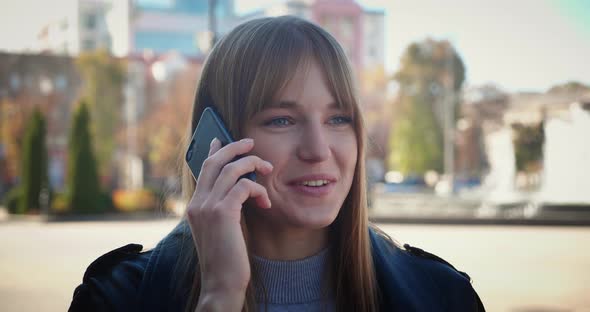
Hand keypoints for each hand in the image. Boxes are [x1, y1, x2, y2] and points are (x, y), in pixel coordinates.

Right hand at [187, 138, 272, 310]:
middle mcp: (197, 203)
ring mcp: (207, 207)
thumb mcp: (223, 229)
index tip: (221, 139)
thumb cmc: (227, 259)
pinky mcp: (222, 213)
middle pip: (214, 161)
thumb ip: (225, 208)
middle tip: (251, 143)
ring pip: (231, 170)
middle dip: (234, 147)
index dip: (213, 152)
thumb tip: (240, 188)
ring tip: (267, 170)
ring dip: (252, 165)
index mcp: (195, 206)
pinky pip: (243, 186)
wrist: (221, 283)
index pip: (203, 170)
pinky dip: (258, 189)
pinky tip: (266, 203)